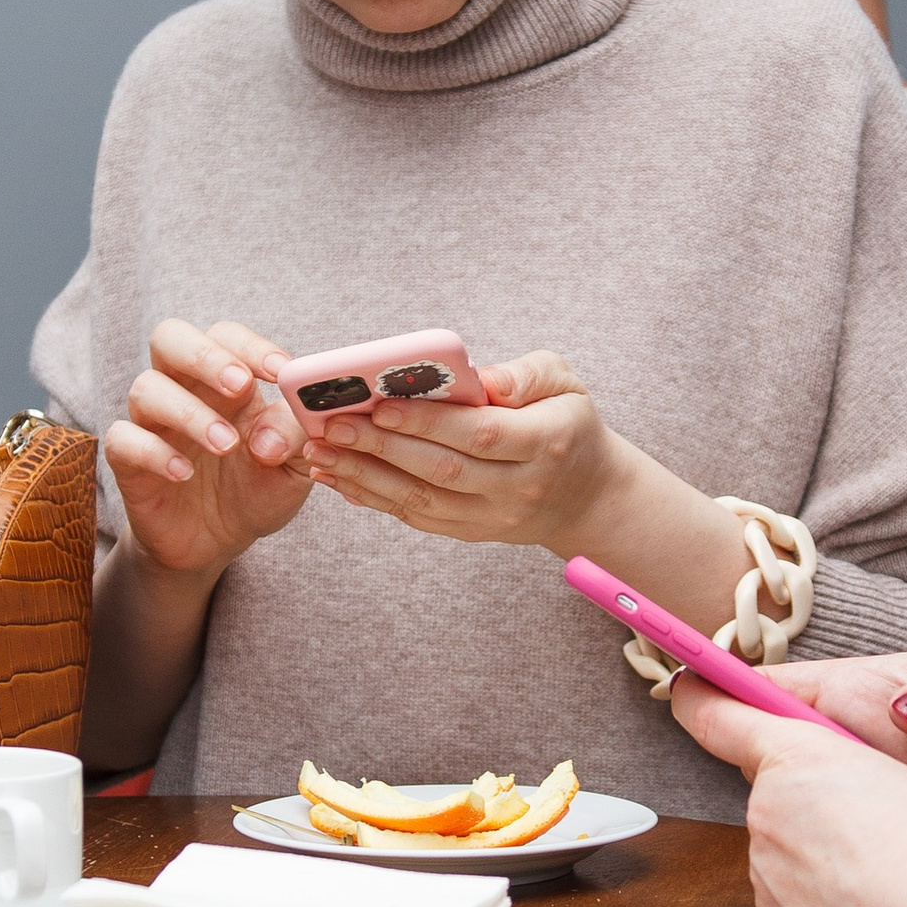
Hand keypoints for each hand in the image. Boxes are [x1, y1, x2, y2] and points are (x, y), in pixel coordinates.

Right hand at [105, 318, 312, 584]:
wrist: (219, 541)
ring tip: (226, 445)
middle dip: (205, 356)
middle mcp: (184, 390)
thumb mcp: (294, 467)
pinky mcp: (129, 461)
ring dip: (189, 413)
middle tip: (240, 386)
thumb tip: (269, 436)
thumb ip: (295, 437)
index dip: (251, 346)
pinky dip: (152, 452)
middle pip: (171, 338)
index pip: (226, 337)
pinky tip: (183, 473)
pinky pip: (122, 439)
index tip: (280, 370)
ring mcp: (153, 423)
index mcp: (226, 380)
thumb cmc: (257, 488)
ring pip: (146, 389)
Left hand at [303, 350, 622, 550]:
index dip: (429, 422)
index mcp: (545, 443)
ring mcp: (494, 517)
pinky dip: (374, 498)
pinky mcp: (471, 532)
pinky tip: (339, 478)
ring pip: (422, 500)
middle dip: (381, 447)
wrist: (586, 495)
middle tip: (331, 426)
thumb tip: (480, 377)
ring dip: (365, 477)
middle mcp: (518, 488)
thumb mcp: (565, 383)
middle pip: (442, 470)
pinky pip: (417, 517)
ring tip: (320, 453)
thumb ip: (525, 375)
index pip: (480, 434)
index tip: (381, 404)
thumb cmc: (567, 422)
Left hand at [669, 677, 906, 906]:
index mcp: (796, 756)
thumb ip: (903, 772)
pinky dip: (829, 904)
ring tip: (889, 871)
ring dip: (826, 854)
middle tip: (875, 814)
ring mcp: (765, 876)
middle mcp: (765, 812)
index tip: (686, 687)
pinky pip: (797, 904)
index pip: (721, 716)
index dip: (701, 696)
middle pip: (776, 791)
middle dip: (815, 796)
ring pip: (789, 852)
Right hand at [753, 650, 906, 880]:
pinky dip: (821, 850)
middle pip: (788, 743)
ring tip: (789, 823)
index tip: (691, 688)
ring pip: (804, 797)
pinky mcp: (885, 840)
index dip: (742, 688)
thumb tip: (906, 706)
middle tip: (734, 763)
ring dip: (791, 806)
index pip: (797, 686)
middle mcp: (864, 740)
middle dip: (757, 749)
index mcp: (880, 690)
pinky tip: (823, 863)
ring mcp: (871, 793)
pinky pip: (834, 842)